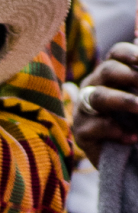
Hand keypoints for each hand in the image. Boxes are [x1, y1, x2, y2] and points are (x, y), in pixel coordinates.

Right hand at [73, 41, 137, 166]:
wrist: (124, 158)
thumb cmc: (133, 123)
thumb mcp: (137, 95)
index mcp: (110, 73)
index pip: (117, 53)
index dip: (132, 53)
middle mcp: (93, 86)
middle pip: (108, 70)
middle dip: (133, 76)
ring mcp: (84, 109)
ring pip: (98, 96)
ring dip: (125, 101)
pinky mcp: (81, 132)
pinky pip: (95, 126)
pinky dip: (116, 131)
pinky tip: (133, 138)